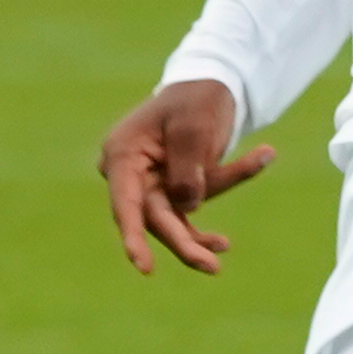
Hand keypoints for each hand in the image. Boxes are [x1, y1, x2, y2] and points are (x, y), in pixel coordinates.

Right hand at [98, 77, 270, 275]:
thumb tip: (188, 206)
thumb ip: (187, 169)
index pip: (125, 202)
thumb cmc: (195, 100)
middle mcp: (130, 173)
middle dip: (182, 242)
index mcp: (123, 153)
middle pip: (153, 217)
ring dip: (199, 235)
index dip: (133, 236)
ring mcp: (151, 184)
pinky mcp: (172, 191)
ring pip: (174, 220)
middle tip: (212, 266)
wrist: (208, 86)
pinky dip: (216, 205)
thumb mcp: (194, 127)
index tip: (143, 267)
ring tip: (224, 246)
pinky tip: (229, 229)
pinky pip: (193, 209)